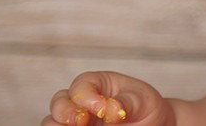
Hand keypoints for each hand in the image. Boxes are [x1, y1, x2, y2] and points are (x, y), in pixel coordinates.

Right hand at [42, 71, 175, 125]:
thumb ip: (127, 102)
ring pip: (52, 122)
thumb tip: (111, 110)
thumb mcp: (142, 100)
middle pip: (59, 103)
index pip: (82, 85)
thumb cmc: (145, 108)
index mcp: (96, 84)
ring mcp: (75, 122)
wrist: (153, 124)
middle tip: (82, 121)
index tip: (102, 109)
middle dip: (65, 112)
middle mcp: (80, 102)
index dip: (87, 97)